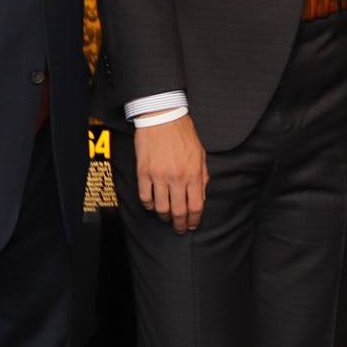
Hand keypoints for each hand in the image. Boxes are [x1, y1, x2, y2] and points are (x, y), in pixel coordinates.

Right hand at [134, 114, 207, 232]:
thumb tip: (200, 197)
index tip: (192, 225)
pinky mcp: (143, 173)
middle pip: (178, 211)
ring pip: (160, 208)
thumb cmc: (183, 134)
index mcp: (193, 174)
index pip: (195, 206)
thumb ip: (202, 177)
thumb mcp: (201, 154)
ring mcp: (158, 176)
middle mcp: (177, 178)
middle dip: (179, 224)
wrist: (162, 117)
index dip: (194, 220)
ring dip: (164, 217)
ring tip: (166, 218)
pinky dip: (149, 206)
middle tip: (179, 229)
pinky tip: (153, 206)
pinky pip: (145, 197)